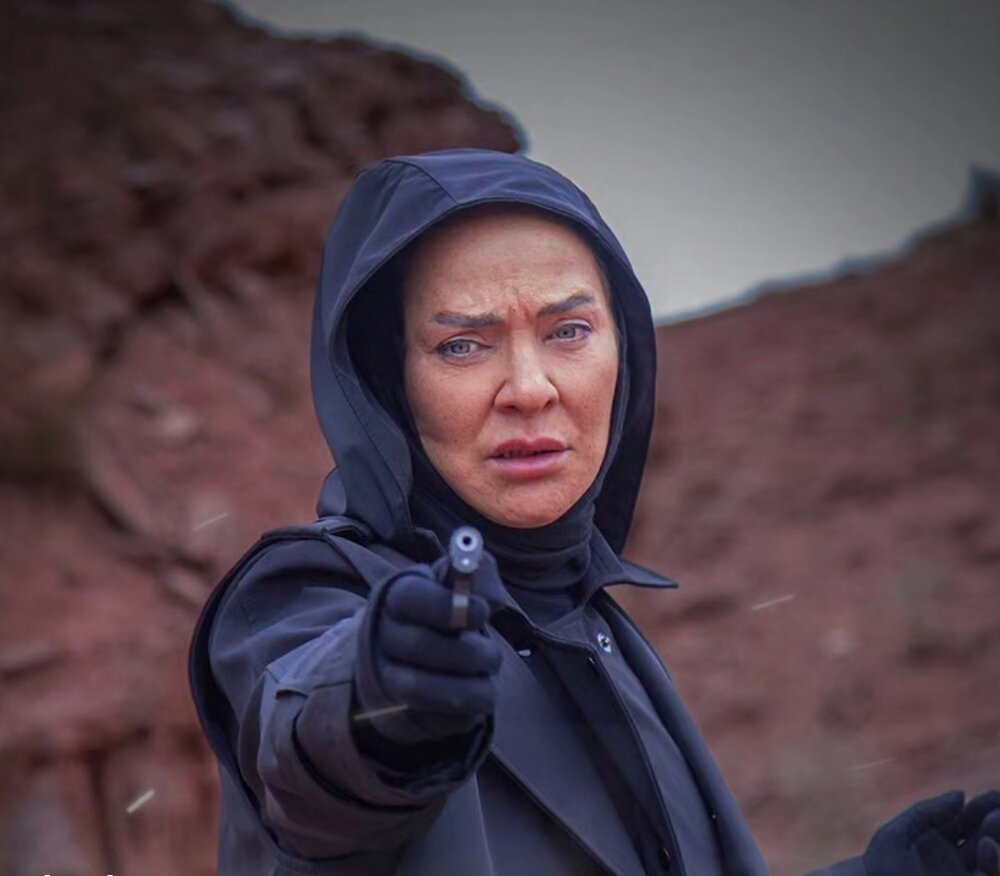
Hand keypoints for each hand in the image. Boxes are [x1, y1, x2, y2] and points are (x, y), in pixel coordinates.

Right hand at [360, 562, 501, 743]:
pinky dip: (464, 710)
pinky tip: (473, 694)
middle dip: (470, 652)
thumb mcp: (452, 584)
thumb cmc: (441, 614)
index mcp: (395, 598)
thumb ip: (471, 572)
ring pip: (422, 689)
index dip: (452, 606)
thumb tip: (481, 571)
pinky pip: (435, 719)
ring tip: (487, 677)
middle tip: (492, 656)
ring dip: (469, 686)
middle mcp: (382, 638)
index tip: (482, 613)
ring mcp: (386, 680)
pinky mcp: (401, 716)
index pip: (410, 598)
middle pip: (420, 646)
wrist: (409, 658)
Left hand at [863, 790, 999, 874]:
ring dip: (996, 838)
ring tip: (993, 820)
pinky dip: (995, 861)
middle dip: (995, 820)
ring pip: (992, 857)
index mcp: (936, 839)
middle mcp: (954, 859)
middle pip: (985, 835)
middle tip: (999, 808)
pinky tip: (987, 845)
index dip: (983, 806)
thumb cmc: (879, 870)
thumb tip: (962, 794)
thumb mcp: (895, 835)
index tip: (995, 795)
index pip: (967, 819)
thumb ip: (924, 813)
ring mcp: (962, 875)